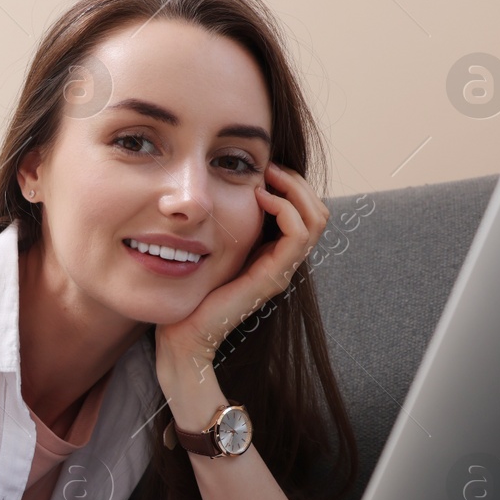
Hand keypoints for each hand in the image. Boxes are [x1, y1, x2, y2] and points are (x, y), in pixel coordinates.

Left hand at [155, 161, 330, 370]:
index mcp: (272, 252)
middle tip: (269, 166)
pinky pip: (298, 234)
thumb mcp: (212, 245)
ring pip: (315, 219)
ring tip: (267, 177)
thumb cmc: (189, 289)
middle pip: (317, 211)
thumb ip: (225, 222)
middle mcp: (283, 261)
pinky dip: (285, 208)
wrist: (183, 333)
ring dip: (294, 189)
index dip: (291, 183)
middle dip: (297, 181)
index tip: (264, 167)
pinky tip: (259, 197)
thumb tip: (224, 187)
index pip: (305, 210)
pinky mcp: (272, 278)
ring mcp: (281, 270)